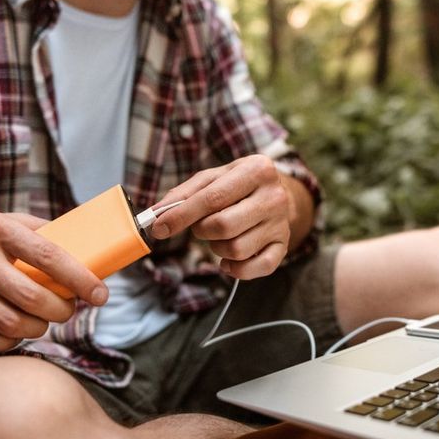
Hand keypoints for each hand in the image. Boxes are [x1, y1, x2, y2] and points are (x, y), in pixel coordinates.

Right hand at [0, 212, 108, 351]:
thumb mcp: (0, 219)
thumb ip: (39, 231)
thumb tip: (84, 247)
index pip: (49, 257)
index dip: (80, 279)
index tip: (100, 294)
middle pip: (33, 298)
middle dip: (60, 311)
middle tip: (67, 310)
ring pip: (12, 324)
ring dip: (37, 330)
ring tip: (42, 322)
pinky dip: (8, 343)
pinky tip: (14, 334)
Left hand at [150, 155, 291, 279]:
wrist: (275, 193)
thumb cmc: (236, 185)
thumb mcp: (212, 178)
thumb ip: (182, 194)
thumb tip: (155, 215)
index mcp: (257, 170)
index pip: (212, 198)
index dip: (181, 216)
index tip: (159, 228)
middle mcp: (274, 196)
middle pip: (224, 226)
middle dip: (202, 231)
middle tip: (201, 226)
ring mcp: (281, 223)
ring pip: (237, 249)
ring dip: (217, 248)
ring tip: (220, 236)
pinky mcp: (284, 246)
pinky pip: (256, 268)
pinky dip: (236, 269)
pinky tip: (229, 259)